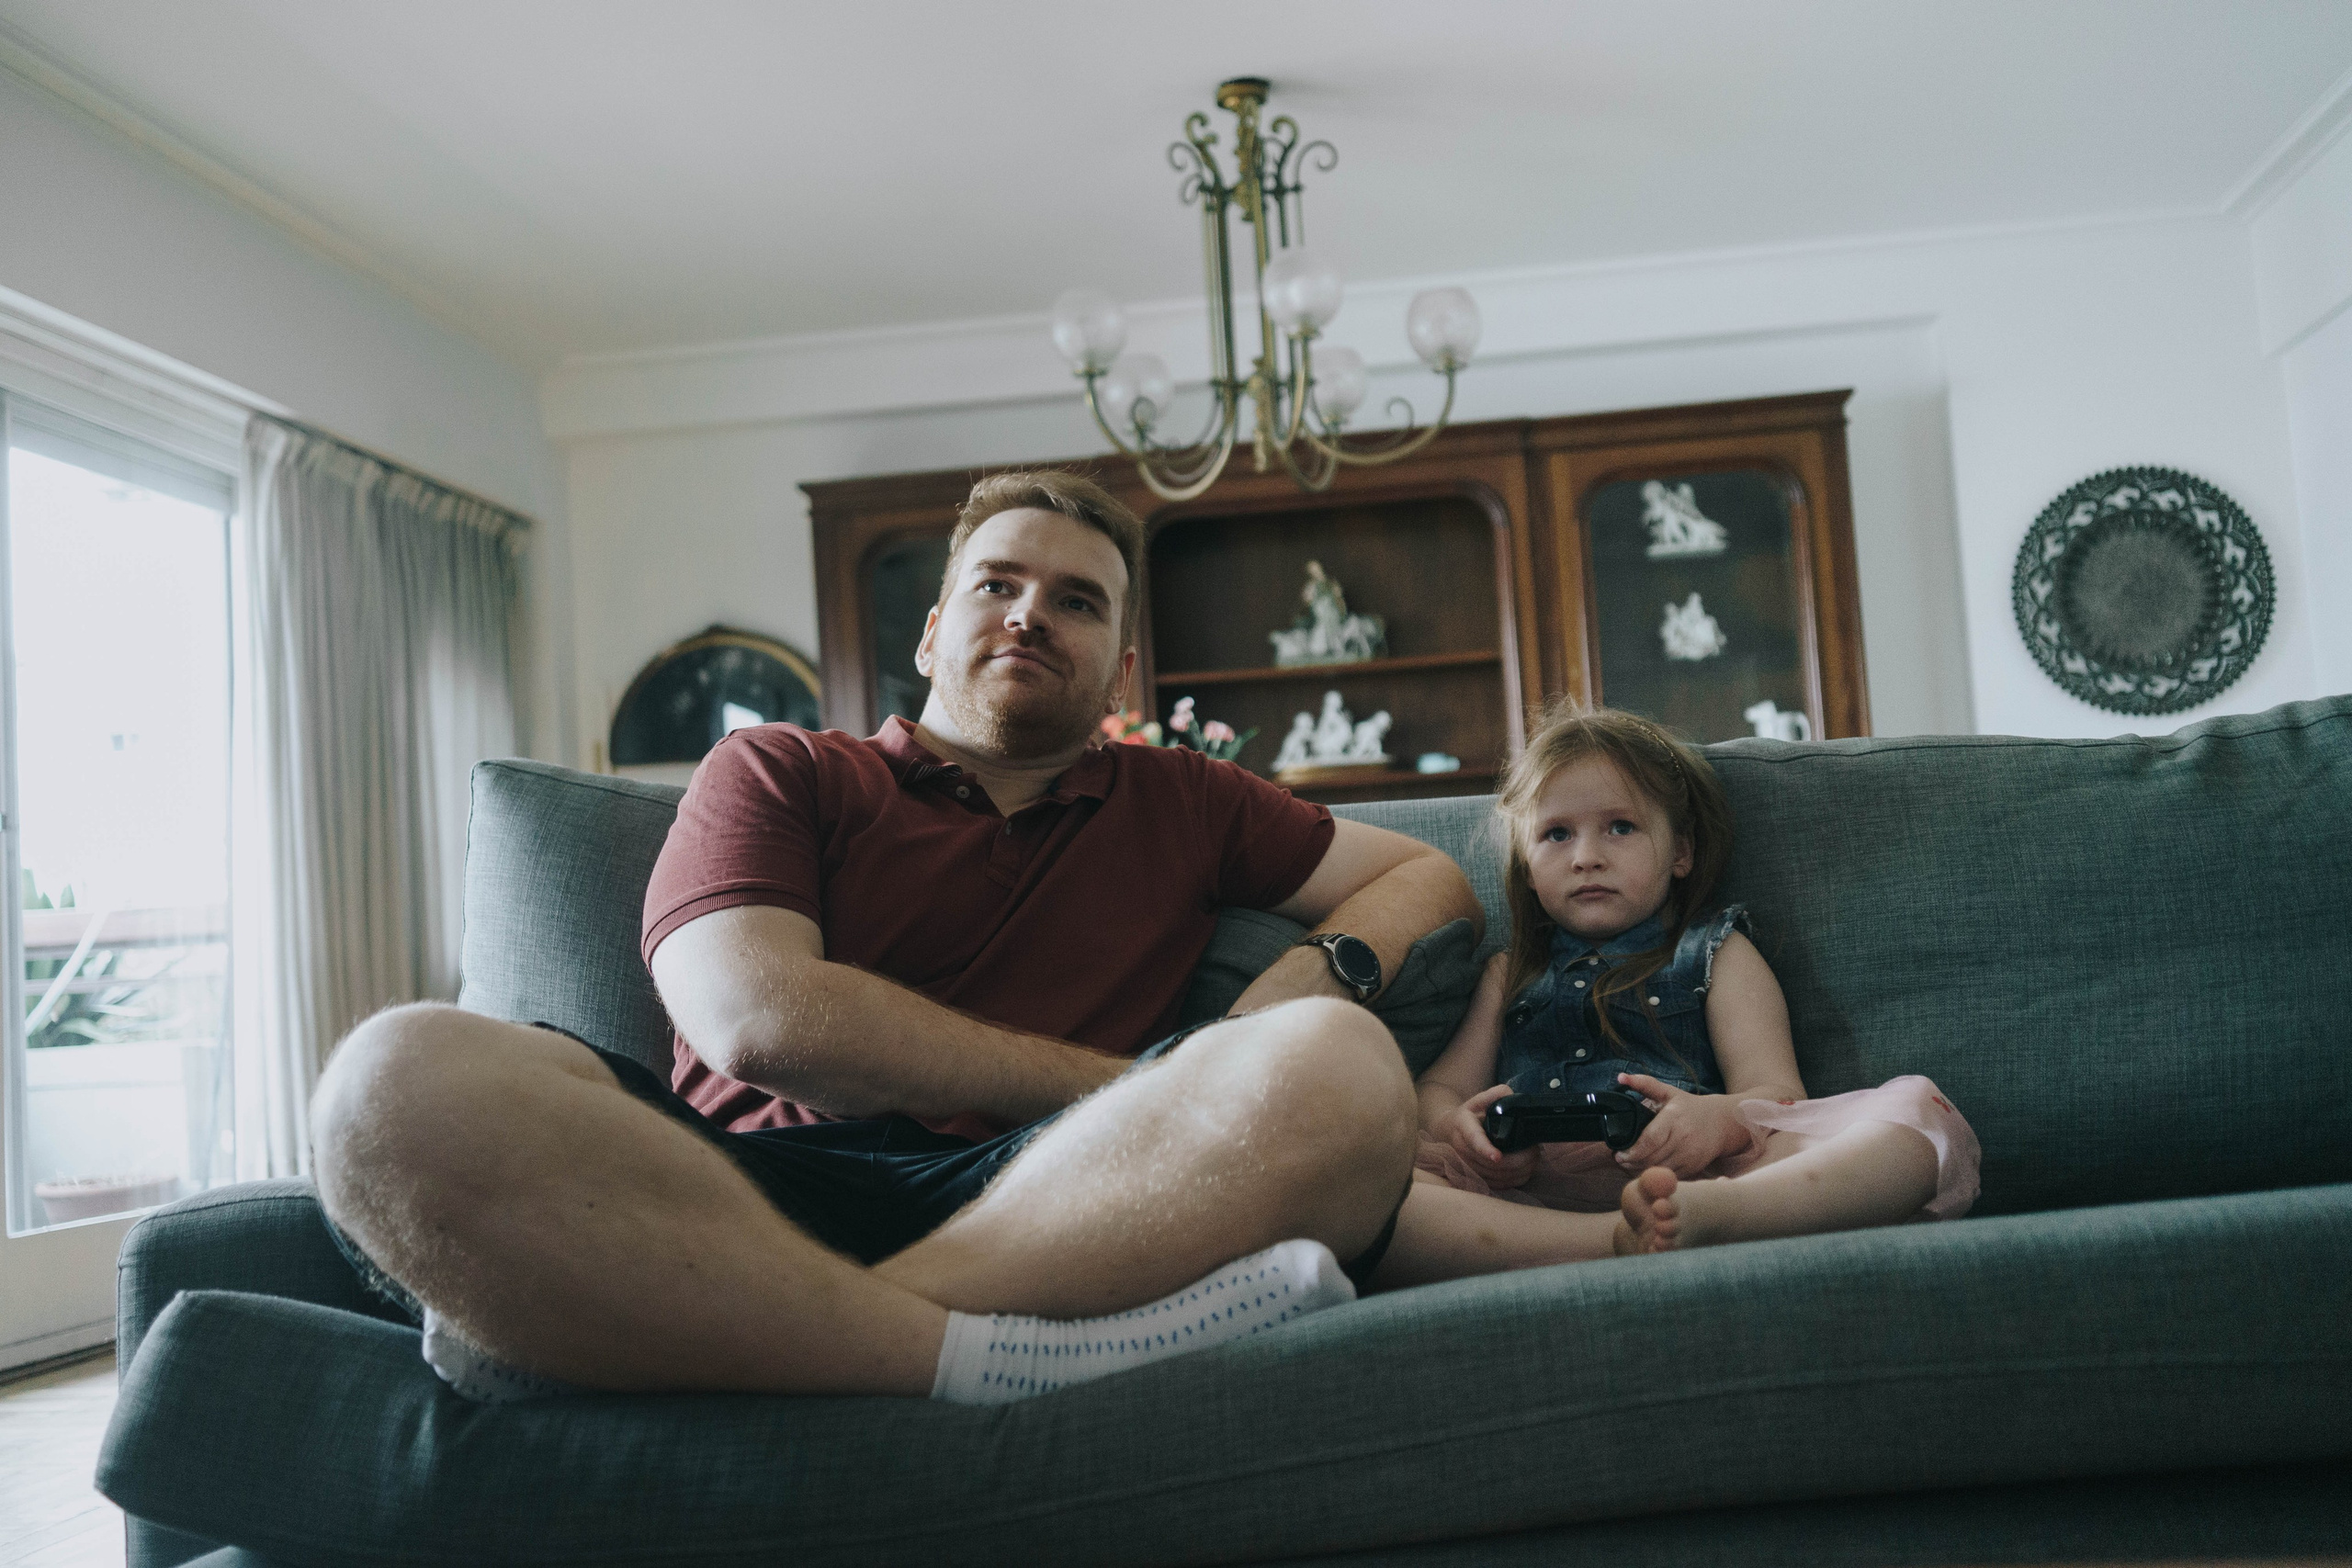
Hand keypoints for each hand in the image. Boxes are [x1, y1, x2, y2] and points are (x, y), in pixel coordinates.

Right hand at [1438, 1083, 1539, 1189]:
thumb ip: (1497, 1095)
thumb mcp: (1481, 1099)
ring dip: (1520, 1170)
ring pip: (1498, 1176)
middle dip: (1518, 1159)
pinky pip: (1499, 1185)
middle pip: (1491, 1164)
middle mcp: (1462, 1149)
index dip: (1485, 1149)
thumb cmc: (1472, 1114)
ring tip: (1533, 1158)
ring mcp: (1467, 1166)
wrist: (1450, 1130)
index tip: (1497, 1156)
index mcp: (1463, 1126)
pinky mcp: (1476, 1178)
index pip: (1473, 1140)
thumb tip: (1514, 1098)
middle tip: (1534, 1150)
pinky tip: (1525, 1169)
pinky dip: (1515, 1179)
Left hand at [1613, 1072, 1754, 1177]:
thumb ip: (1645, 1084)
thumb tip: (1621, 1077)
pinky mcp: (1694, 1168)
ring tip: (1627, 1166)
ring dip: (1640, 1172)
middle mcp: (1683, 1138)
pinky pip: (1670, 1177)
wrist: (1723, 1122)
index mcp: (1674, 1118)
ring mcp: (1690, 1155)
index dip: (1632, 1150)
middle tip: (1619, 1161)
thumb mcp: (1669, 1092)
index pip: (1650, 1140)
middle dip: (1631, 1163)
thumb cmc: (1691, 1107)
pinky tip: (1644, 1173)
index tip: (1618, 1154)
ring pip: (1660, 1170)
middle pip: (1652, 1158)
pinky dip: (1655, 1177)